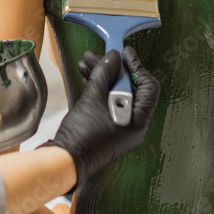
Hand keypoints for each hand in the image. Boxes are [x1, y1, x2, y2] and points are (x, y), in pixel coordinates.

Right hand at [40, 46, 159, 195]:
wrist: (65, 160)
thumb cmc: (82, 135)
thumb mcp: (93, 98)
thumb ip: (104, 74)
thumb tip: (113, 57)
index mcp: (138, 120)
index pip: (148, 86)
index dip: (137, 66)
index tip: (124, 53)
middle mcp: (134, 125)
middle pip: (131, 88)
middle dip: (113, 69)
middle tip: (100, 55)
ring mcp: (121, 127)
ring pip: (117, 94)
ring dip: (103, 77)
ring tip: (86, 63)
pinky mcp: (108, 128)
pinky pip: (109, 103)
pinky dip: (100, 89)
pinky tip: (86, 76)